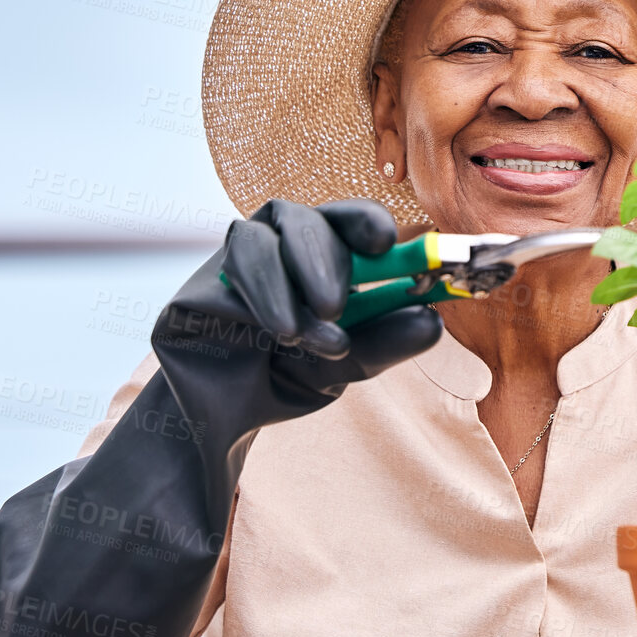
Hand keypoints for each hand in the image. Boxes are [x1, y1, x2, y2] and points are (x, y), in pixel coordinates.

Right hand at [155, 199, 442, 409]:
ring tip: (302, 337)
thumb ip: (384, 342)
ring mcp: (240, 257)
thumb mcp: (346, 364)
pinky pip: (231, 267)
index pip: (349, 220)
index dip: (367, 221)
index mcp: (326, 254)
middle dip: (323, 258)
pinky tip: (277, 331)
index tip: (385, 241)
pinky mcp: (204, 279)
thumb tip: (432, 320)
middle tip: (334, 305)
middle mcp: (282, 245)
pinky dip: (261, 295)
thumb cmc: (289, 375)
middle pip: (306, 219)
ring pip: (263, 239)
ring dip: (287, 284)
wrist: (225, 417)